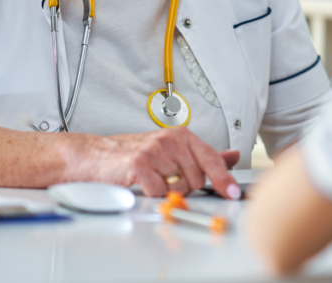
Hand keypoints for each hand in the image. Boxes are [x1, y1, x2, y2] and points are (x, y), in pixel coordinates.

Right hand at [75, 127, 240, 197]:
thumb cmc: (137, 155)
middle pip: (196, 179)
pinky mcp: (140, 164)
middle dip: (185, 186)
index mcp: (183, 136)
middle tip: (166, 179)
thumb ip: (205, 156)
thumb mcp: (174, 151)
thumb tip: (233, 156)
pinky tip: (143, 184)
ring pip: (178, 187)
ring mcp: (155, 151)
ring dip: (167, 191)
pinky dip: (152, 194)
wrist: (98, 155)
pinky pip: (158, 192)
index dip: (224, 178)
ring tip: (153, 180)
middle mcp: (171, 140)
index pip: (211, 159)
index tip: (233, 193)